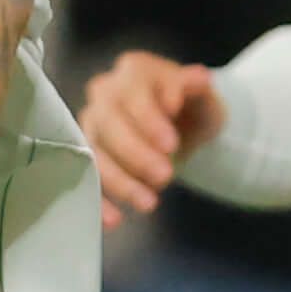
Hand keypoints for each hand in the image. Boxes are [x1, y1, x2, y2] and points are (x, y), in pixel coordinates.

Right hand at [82, 50, 227, 224]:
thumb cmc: (191, 108)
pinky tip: (114, 221)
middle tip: (165, 177)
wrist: (182, 128)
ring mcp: (92, 123)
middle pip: (109, 122)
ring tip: (149, 204)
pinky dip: (98, 199)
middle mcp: (105, 92)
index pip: (134, 93)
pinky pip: (86, 177)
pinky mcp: (87, 153)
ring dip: (119, 181)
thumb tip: (197, 78)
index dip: (149, 120)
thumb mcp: (204, 97)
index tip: (171, 145)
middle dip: (135, 153)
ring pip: (95, 151)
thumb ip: (198, 87)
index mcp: (133, 70)